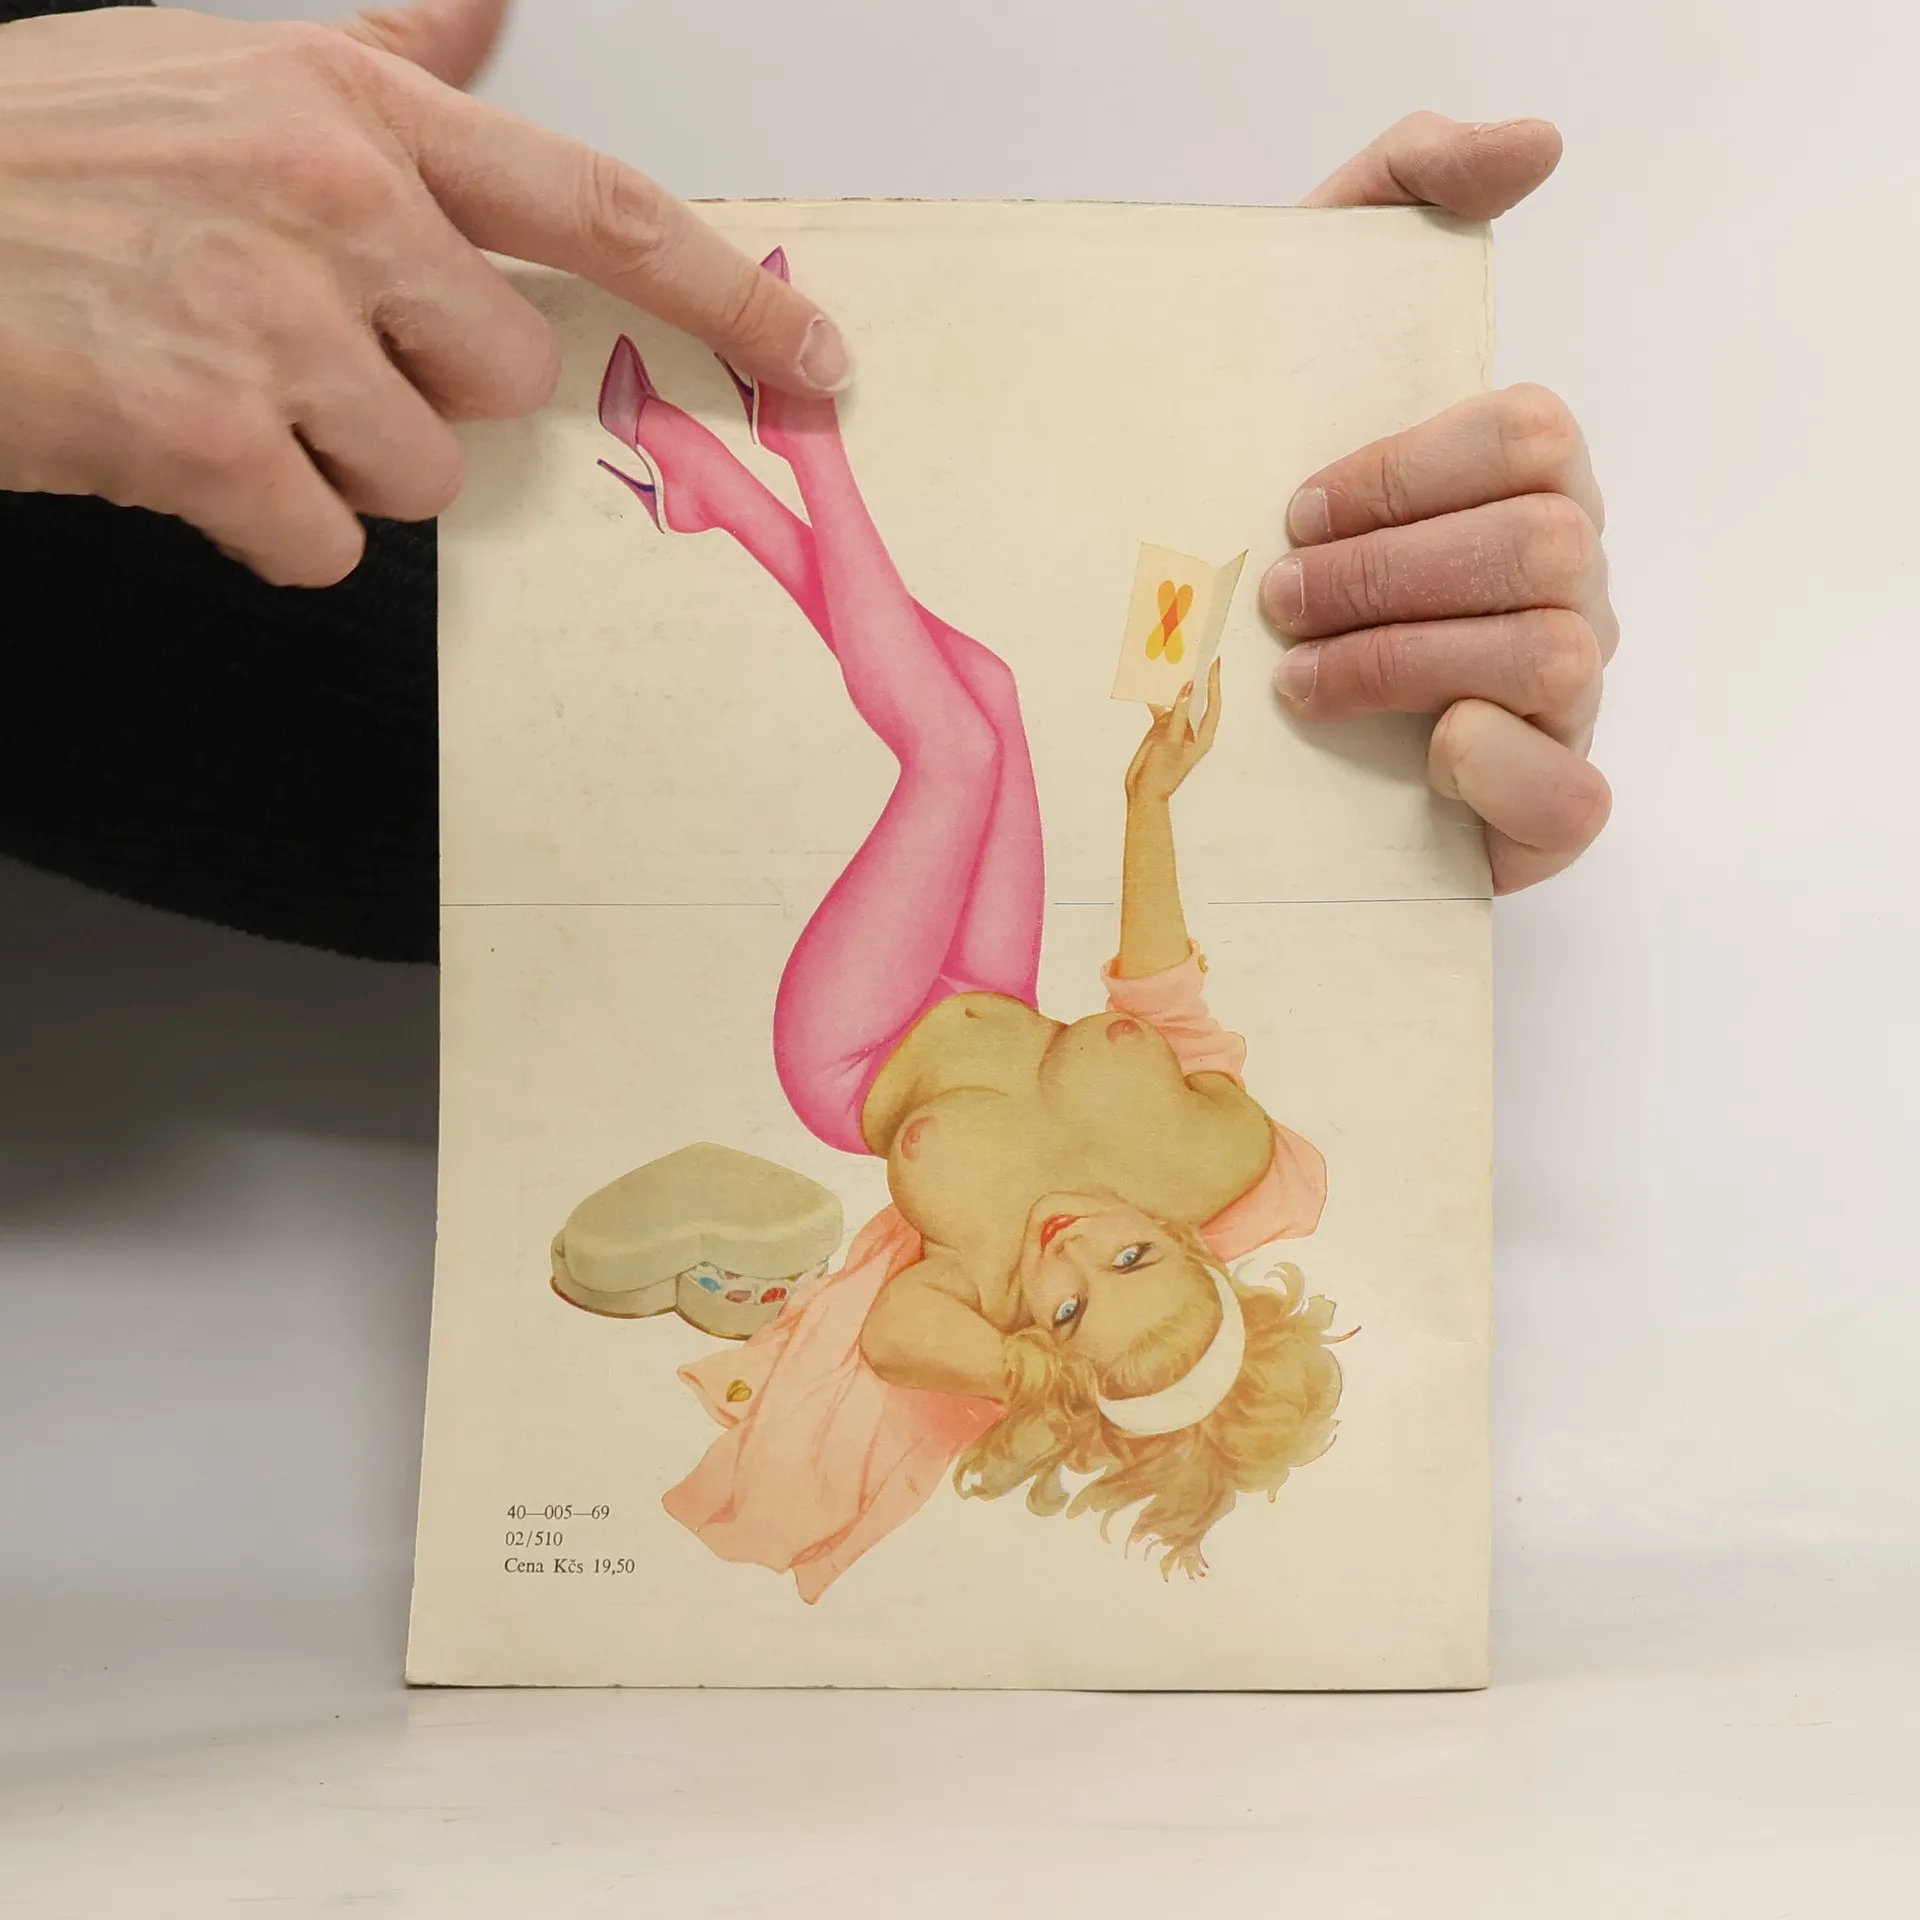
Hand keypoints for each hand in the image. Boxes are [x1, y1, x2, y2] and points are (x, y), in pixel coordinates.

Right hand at [0, 1, 849, 586]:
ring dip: (338, 461)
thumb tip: (483, 15)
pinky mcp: (207, 438)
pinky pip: (329, 548)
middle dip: (428, 392)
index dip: (726, 297)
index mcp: (350, 108)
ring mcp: (271, 319)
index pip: (597, 206)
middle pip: (507, 376)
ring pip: (424, 475)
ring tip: (220, 384)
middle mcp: (333, 199)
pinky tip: (181, 450)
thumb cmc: (36, 156)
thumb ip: (381, 62)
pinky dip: (266, 527)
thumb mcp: (216, 67)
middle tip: (301, 349)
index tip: (816, 358)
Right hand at [1125, 659, 1222, 803]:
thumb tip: (1188, 689)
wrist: (1143, 792)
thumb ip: (1180, 714)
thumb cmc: (1162, 773)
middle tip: (1196, 655)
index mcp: (1203, 736)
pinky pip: (1161, 708)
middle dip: (1197, 678)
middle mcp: (1192, 730)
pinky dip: (1156, 698)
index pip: (1213, 703)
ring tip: (1174, 664)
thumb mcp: (1172, 742)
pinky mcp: (1161, 730)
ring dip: (1175, 686)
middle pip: (1198, 699)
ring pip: (1179, 701)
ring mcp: (1176, 729)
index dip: (1214, 682)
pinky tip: (1150, 686)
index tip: (1214, 661)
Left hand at [1264, 114, 1614, 892]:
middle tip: (1275, 603)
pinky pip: (1571, 791)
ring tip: (1294, 683)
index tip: (1291, 509)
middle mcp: (1569, 580)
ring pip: (1550, 656)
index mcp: (1529, 478)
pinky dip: (1496, 769)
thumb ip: (1403, 200)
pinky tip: (1420, 750)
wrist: (1244, 720)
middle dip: (1389, 573)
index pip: (1522, 436)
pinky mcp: (1543, 805)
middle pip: (1542, 544)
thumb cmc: (1289, 527)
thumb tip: (1530, 143)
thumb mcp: (1313, 333)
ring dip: (1407, 661)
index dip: (1402, 470)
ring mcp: (1565, 696)